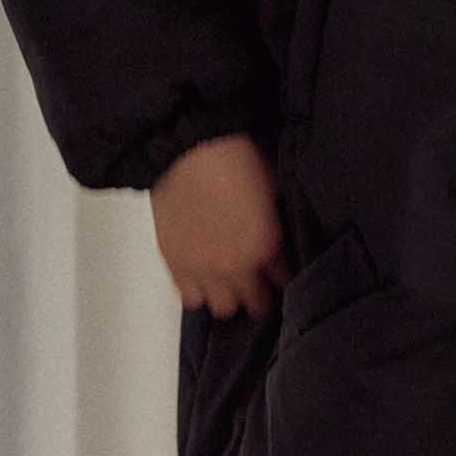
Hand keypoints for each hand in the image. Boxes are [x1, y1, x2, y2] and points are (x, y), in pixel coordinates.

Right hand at [149, 132, 289, 319]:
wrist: (190, 149)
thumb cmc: (235, 160)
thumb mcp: (274, 190)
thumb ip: (277, 226)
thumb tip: (278, 243)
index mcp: (263, 248)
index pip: (281, 283)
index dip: (281, 277)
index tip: (278, 270)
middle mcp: (233, 267)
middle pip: (251, 304)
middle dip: (256, 293)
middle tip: (255, 278)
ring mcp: (201, 268)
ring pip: (219, 307)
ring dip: (226, 294)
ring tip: (227, 279)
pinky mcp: (173, 262)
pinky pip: (188, 296)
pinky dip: (197, 289)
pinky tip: (202, 273)